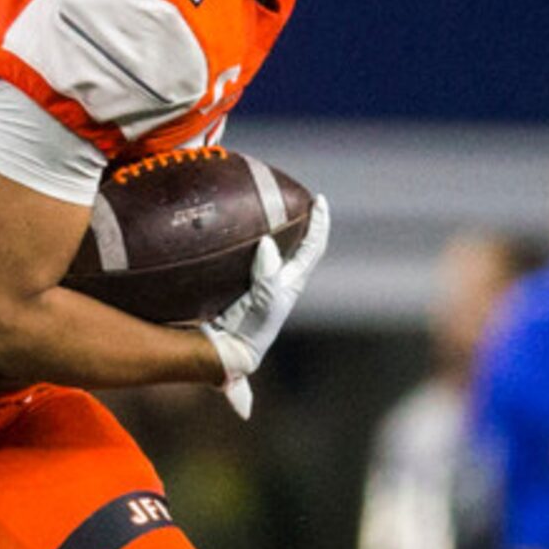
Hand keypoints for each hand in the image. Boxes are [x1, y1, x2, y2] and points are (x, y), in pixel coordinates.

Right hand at [200, 194, 330, 417]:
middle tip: (296, 195)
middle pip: (299, 243)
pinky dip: (250, 238)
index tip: (321, 200)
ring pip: (277, 248)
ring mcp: (261, 281)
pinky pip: (251, 254)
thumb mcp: (264, 305)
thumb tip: (267, 243)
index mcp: (291, 283)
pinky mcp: (240, 281)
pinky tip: (240, 226)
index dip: (320, 224)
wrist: (227, 353)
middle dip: (302, 220)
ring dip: (278, 227)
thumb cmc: (249, 333)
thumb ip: (267, 277)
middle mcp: (280, 279)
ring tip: (270, 204)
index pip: (313, 248)